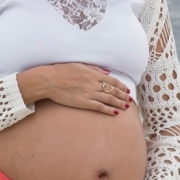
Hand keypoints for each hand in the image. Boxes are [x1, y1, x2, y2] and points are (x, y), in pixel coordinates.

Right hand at [17, 63, 131, 114]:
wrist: (50, 81)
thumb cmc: (62, 71)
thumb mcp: (79, 65)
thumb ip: (94, 69)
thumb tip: (106, 72)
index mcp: (93, 74)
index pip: (112, 80)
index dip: (121, 86)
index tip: (127, 90)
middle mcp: (93, 84)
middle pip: (113, 90)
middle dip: (123, 96)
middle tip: (130, 100)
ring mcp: (89, 94)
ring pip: (109, 99)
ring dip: (119, 103)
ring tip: (126, 107)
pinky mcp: (83, 103)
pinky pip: (99, 107)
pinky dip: (108, 110)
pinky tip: (115, 113)